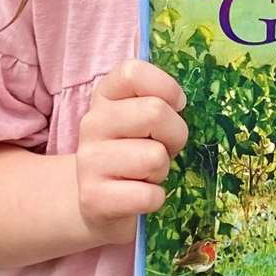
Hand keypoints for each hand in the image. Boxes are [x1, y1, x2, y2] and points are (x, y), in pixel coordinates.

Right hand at [75, 59, 187, 246]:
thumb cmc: (134, 152)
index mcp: (105, 96)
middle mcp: (92, 123)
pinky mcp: (93, 198)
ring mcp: (89, 161)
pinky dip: (154, 198)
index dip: (165, 87)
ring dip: (162, 170)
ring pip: (154, 157)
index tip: (176, 106)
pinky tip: (138, 196)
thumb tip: (186, 103)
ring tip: (146, 173)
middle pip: (154, 112)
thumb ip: (160, 101)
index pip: (132, 72)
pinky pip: (149, 195)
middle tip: (166, 148)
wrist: (98, 203)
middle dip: (175, 134)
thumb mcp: (142, 119)